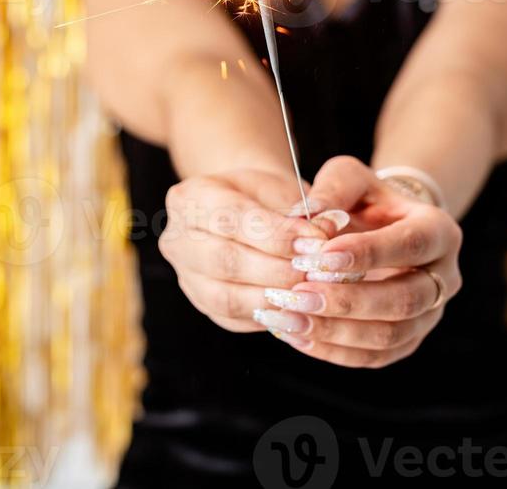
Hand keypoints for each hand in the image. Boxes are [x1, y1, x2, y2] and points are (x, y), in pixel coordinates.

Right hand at [158, 167, 346, 332]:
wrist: (247, 209)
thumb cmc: (265, 196)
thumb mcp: (281, 188)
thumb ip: (301, 208)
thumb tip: (330, 228)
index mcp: (190, 197)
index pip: (231, 218)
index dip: (276, 234)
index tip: (317, 241)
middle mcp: (177, 238)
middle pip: (225, 260)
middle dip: (277, 269)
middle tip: (317, 271)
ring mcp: (185, 275)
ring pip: (226, 297)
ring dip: (274, 298)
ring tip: (312, 292)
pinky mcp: (201, 303)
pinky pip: (233, 318)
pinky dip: (268, 316)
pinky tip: (298, 309)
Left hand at [256, 156, 462, 366]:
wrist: (383, 226)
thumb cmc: (365, 199)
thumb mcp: (351, 178)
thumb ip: (333, 190)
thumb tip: (310, 219)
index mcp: (438, 230)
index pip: (409, 245)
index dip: (367, 254)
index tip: (320, 256)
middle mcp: (444, 277)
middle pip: (405, 300)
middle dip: (348, 300)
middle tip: (298, 294)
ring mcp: (429, 315)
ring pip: (390, 336)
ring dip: (336, 332)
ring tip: (290, 318)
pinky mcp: (407, 341)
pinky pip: (374, 357)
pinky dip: (334, 351)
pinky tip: (298, 336)